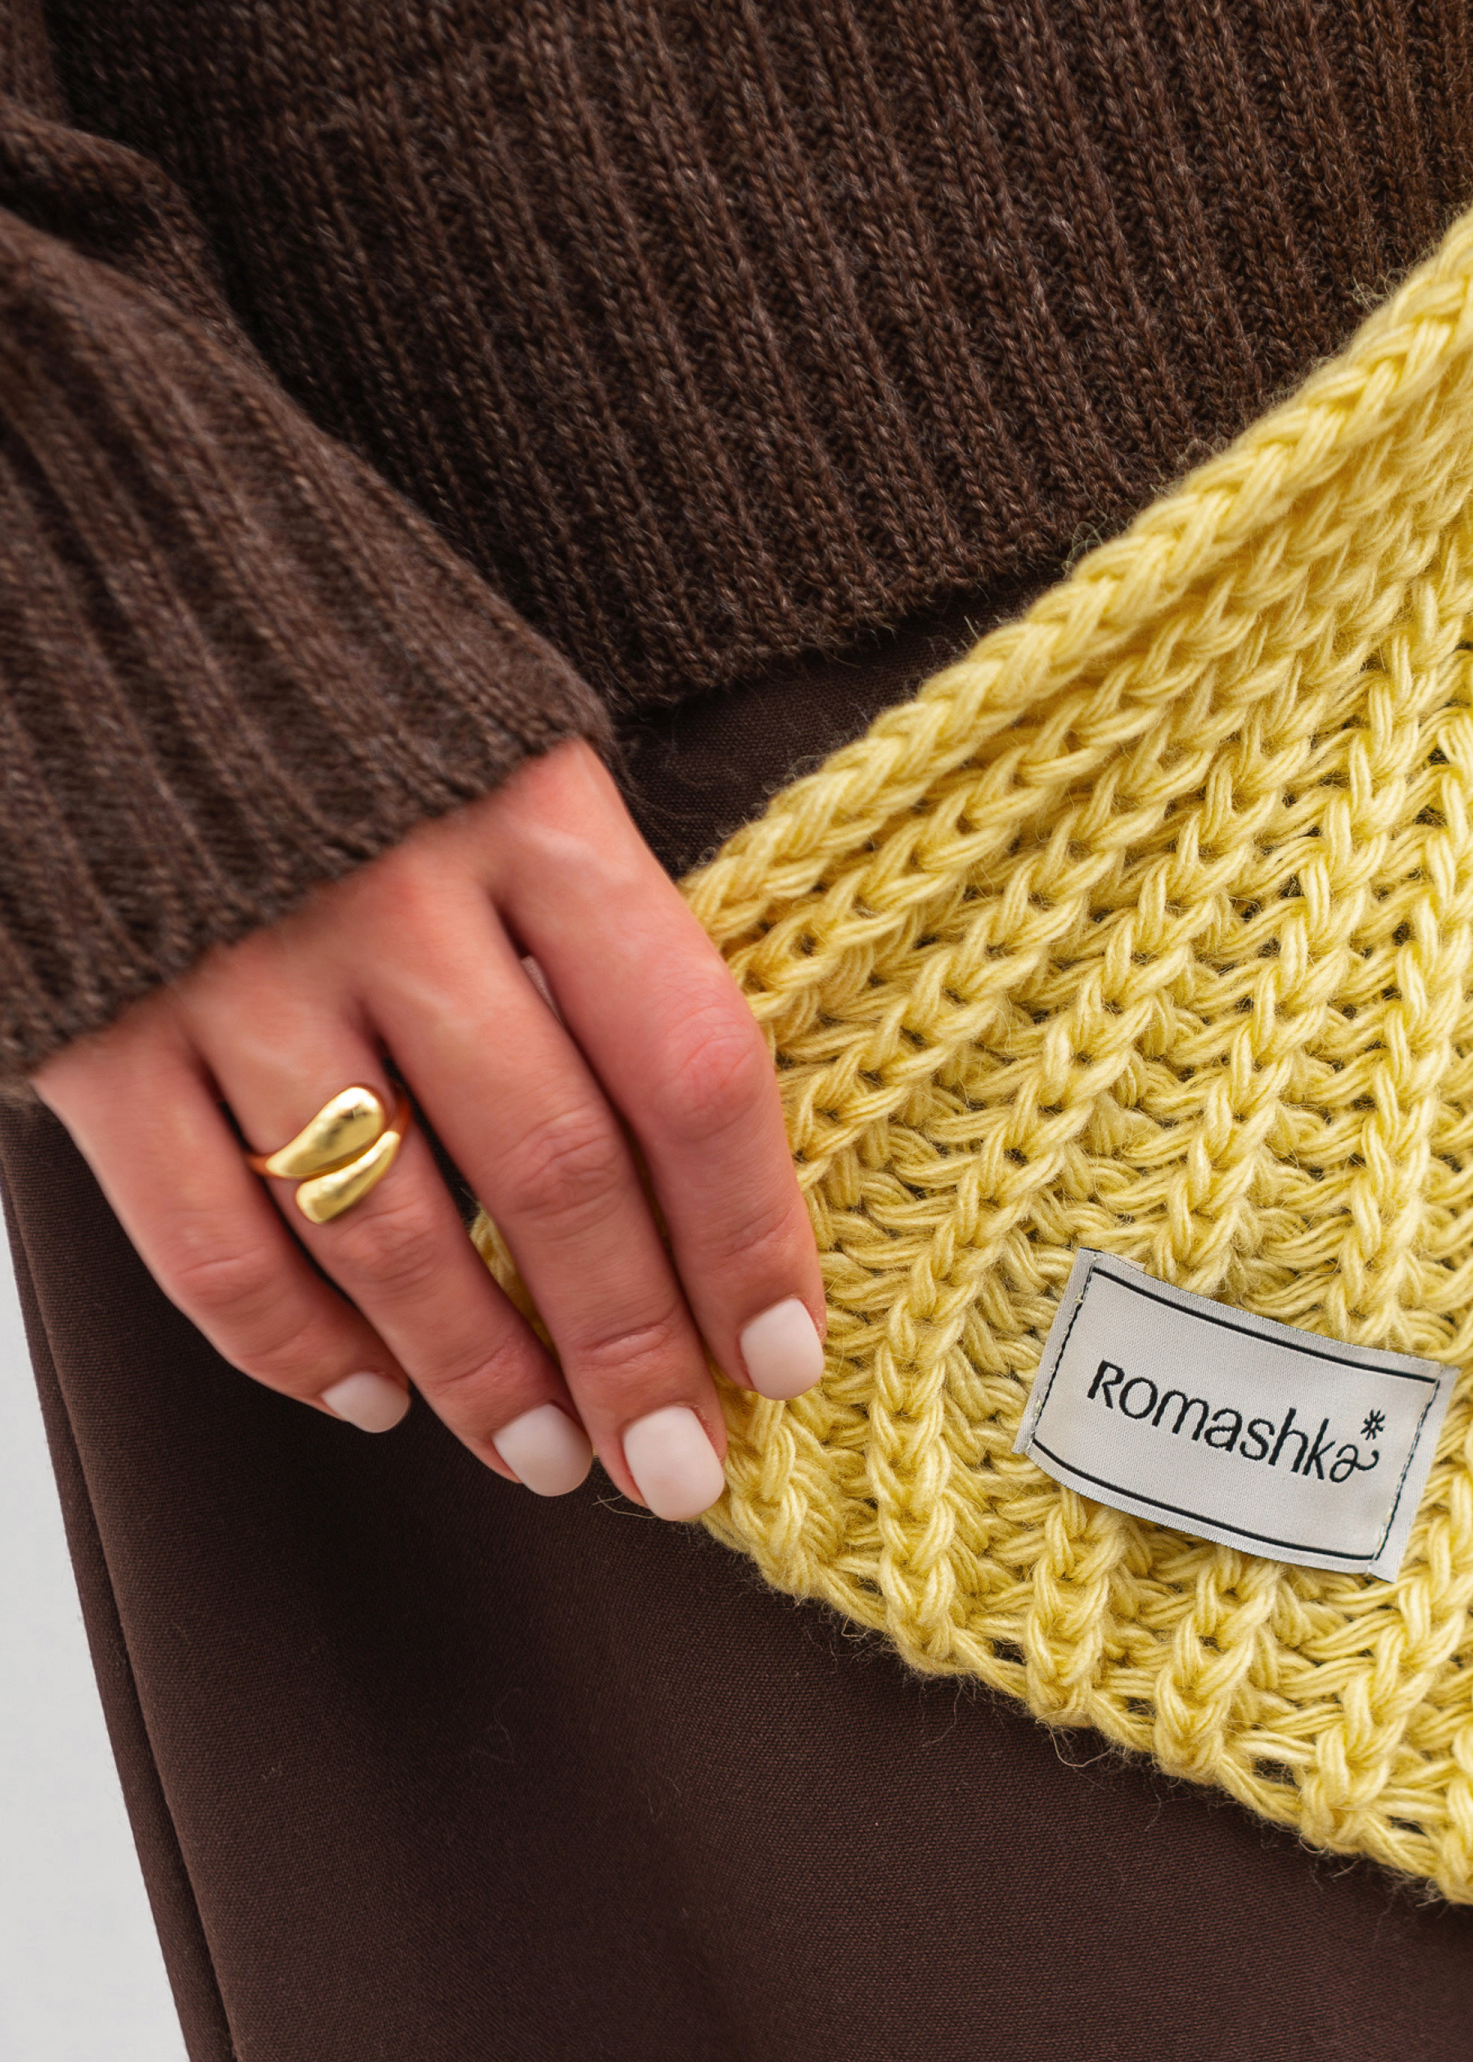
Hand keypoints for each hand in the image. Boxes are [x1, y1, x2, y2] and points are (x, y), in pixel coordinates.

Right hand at [32, 741, 823, 1516]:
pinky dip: (293, 1346)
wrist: (116, 599)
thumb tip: (708, 1172)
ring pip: (391, 1232)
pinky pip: (210, 1240)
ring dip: (484, 1374)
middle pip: (555, 1172)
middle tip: (676, 1462)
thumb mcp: (517, 771)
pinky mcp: (102, 1030)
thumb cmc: (361, 712)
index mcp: (536, 820)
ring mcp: (240, 969)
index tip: (782, 1352)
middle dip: (630, 1348)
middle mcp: (396, 898)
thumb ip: (600, 940)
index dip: (748, 1233)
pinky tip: (370, 1392)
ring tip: (549, 1453)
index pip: (687, 1065)